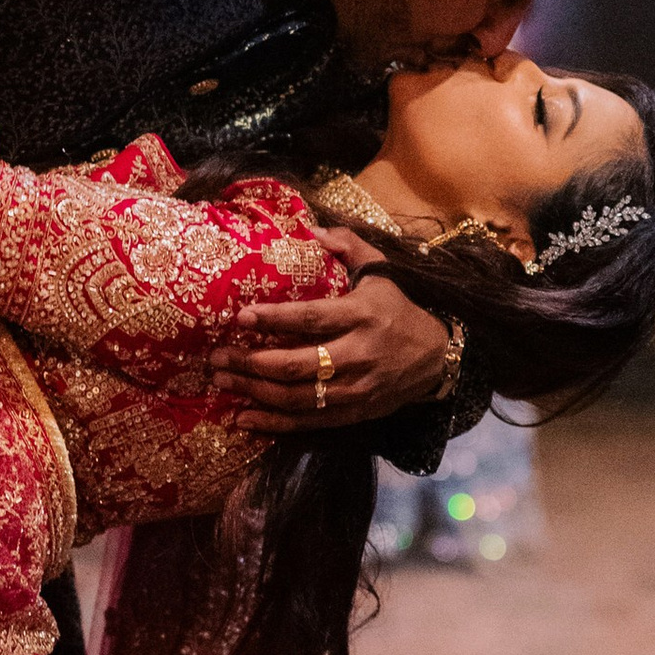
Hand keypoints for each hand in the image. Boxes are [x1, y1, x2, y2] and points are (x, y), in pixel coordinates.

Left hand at [206, 226, 454, 431]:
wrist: (438, 357)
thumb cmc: (399, 309)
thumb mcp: (382, 271)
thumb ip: (348, 246)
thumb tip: (311, 231)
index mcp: (362, 315)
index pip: (312, 318)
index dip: (275, 319)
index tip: (241, 317)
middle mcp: (359, 354)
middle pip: (297, 365)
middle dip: (251, 362)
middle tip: (216, 357)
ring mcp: (357, 389)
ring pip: (298, 397)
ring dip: (255, 392)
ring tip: (222, 381)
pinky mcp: (355, 412)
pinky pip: (309, 422)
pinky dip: (275, 423)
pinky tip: (245, 418)